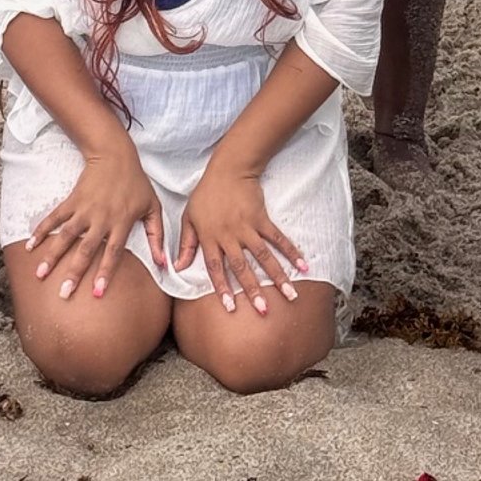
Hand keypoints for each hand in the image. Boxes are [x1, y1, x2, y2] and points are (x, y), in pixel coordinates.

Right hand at [29, 141, 163, 299]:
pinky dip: (41, 231)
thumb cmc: (136, 183)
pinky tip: (31, 246)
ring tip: (41, 275)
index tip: (97, 294)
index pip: (113, 252)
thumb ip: (157, 236)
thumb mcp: (153, 208)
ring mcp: (84, 210)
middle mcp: (101, 219)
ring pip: (66, 236)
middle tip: (64, 293)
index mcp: (121, 222)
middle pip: (86, 250)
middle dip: (74, 273)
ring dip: (52, 256)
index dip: (105, 273)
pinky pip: (54, 218)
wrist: (115, 155)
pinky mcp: (72, 201)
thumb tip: (164, 263)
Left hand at [175, 160, 303, 314]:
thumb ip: (186, 244)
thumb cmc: (206, 194)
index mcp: (210, 237)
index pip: (215, 267)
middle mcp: (229, 236)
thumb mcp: (189, 217)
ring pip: (263, 256)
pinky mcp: (262, 219)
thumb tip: (177, 267)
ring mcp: (247, 227)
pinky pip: (278, 238)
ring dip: (278, 276)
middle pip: (242, 267)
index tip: (230, 307)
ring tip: (290, 294)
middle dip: (253, 290)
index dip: (222, 288)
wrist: (228, 170)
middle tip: (263, 310)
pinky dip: (290, 251)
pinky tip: (303, 265)